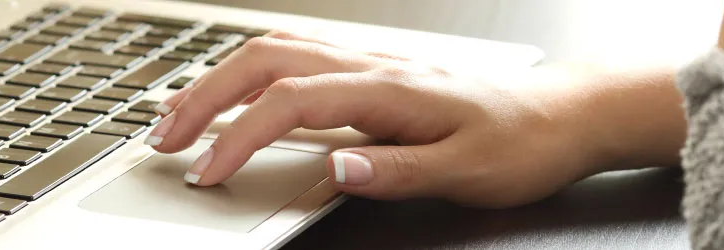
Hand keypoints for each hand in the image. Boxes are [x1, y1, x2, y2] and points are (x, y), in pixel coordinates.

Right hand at [145, 31, 680, 207]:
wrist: (560, 115)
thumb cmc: (518, 143)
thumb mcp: (467, 173)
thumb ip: (396, 171)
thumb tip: (335, 168)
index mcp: (388, 89)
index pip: (289, 103)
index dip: (239, 136)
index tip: (207, 173)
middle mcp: (370, 66)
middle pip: (264, 62)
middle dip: (203, 98)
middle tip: (163, 139)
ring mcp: (366, 62)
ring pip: (273, 51)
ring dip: (217, 79)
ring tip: (178, 115)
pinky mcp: (368, 71)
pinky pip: (293, 56)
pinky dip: (247, 72)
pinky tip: (231, 92)